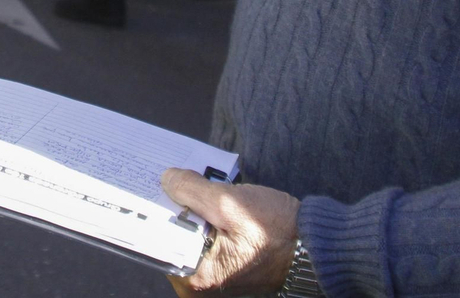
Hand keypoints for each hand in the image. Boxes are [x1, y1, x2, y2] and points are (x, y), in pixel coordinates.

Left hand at [161, 170, 300, 296]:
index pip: (160, 240)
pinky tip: (203, 193)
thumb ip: (193, 191)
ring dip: (187, 207)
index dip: (154, 209)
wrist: (312, 245)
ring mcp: (211, 274)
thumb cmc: (278, 231)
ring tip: (186, 181)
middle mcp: (200, 282)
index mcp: (197, 276)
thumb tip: (167, 180)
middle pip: (172, 235)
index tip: (147, 185)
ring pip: (186, 232)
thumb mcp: (231, 204)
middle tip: (167, 176)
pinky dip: (201, 214)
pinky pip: (201, 235)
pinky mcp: (221, 262)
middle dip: (172, 205)